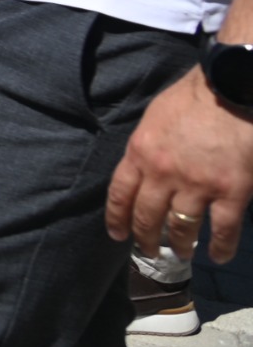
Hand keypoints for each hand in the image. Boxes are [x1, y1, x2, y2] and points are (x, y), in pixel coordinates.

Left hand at [108, 67, 252, 261]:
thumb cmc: (190, 100)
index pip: (119, 194)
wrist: (227, 90)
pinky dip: (221, 247)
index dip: (117, 219)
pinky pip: (222, 229)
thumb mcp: (153, 121)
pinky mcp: (231, 191)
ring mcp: (197, 185)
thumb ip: (146, 149)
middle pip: (147, 216)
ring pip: (181, 227)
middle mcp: (163, 173)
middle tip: (148, 251)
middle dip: (145, 239)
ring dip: (179, 245)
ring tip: (179, 253)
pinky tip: (218, 256)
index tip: (117, 235)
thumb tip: (142, 170)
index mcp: (140, 153)